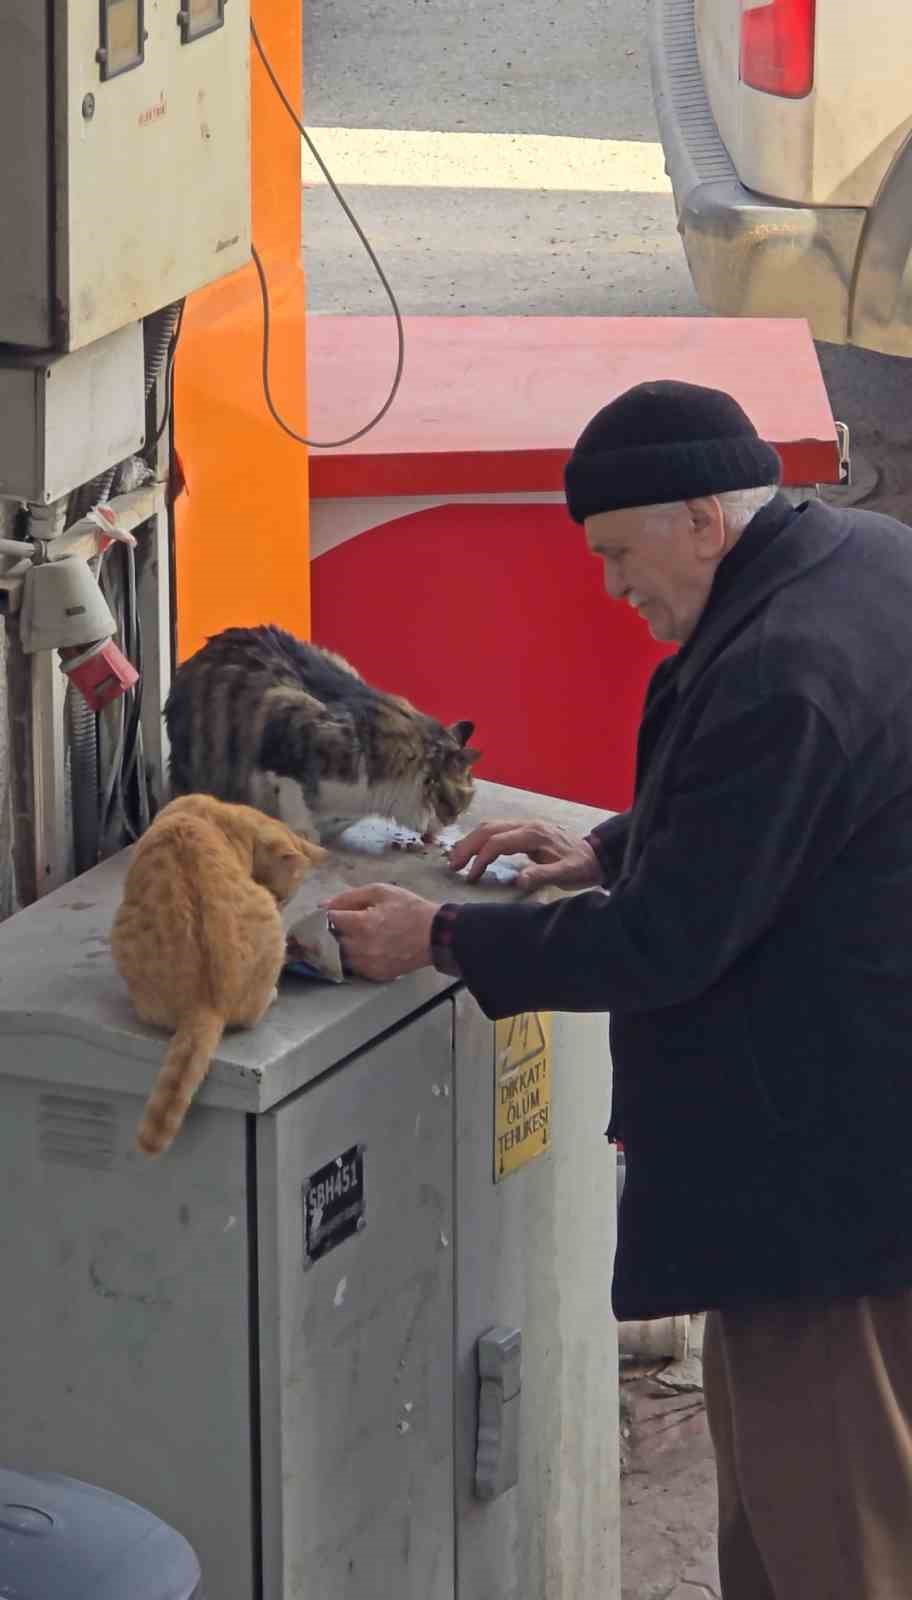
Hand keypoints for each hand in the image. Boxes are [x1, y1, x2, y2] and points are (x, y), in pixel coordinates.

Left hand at [322, 884, 438, 981]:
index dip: (329, 914)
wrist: (435, 935)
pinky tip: (365, 949)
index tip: (334, 912)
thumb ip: (349, 897)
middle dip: (334, 931)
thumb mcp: (381, 892)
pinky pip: (354, 968)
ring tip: (354, 937)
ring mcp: (367, 964)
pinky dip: (354, 958)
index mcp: (361, 924)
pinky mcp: (375, 975)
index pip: (329, 920)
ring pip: (340, 957)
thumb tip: (323, 904)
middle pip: (332, 941)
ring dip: (342, 947)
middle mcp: (360, 948)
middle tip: (344, 924)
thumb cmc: (409, 909)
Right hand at [447, 818, 601, 890]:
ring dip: (471, 842)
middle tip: (452, 866)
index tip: (471, 877)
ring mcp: (525, 824)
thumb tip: (518, 881)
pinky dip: (480, 840)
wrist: (595, 856)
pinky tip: (473, 852)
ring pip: (489, 826)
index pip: (498, 842)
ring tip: (456, 860)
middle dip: (467, 847)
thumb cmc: (580, 868)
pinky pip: (496, 830)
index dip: (481, 858)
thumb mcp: (566, 875)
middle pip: (488, 829)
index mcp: (534, 834)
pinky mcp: (524, 829)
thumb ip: (543, 875)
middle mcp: (527, 825)